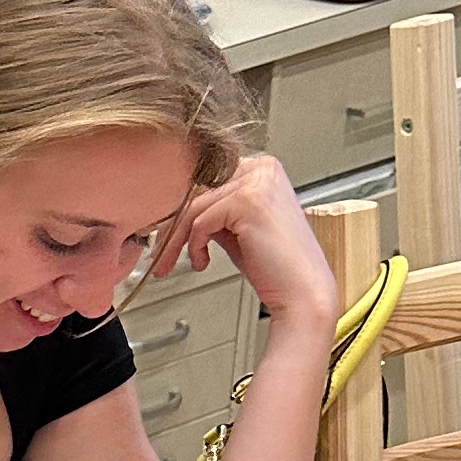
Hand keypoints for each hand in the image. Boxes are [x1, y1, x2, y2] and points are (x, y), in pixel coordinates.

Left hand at [146, 152, 337, 345]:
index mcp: (262, 168)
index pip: (206, 179)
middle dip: (172, 224)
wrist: (301, 292)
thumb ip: (214, 210)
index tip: (165, 232)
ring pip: (194, 205)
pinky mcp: (247, 201)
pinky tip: (202, 262)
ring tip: (170, 263)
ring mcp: (257, 182)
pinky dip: (194, 245)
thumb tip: (178, 206)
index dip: (181, 207)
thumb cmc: (273, 266)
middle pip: (197, 189)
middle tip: (160, 252)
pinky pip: (201, 220)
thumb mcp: (237, 227)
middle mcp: (262, 168)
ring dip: (175, 240)